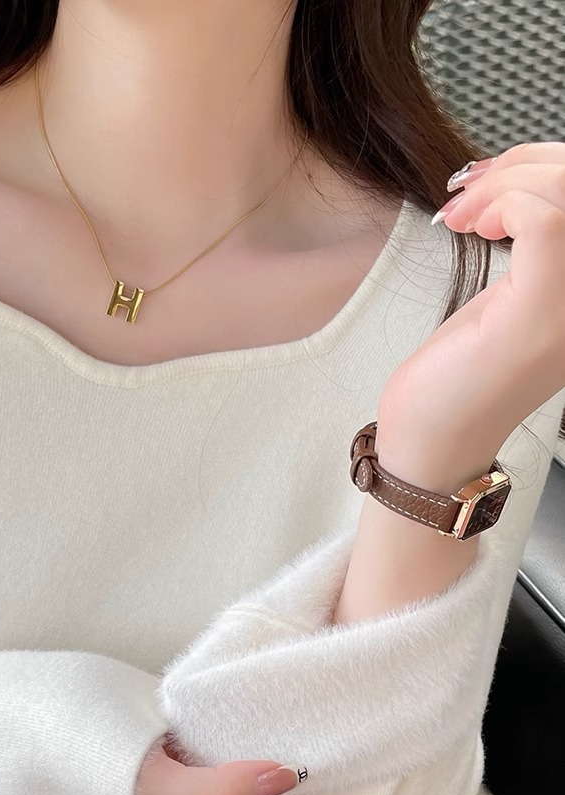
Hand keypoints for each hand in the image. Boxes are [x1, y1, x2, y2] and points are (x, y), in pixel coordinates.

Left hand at [377, 143, 564, 471]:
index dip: (547, 165)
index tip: (489, 184)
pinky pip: (544, 220)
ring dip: (506, 183)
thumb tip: (526, 173)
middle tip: (468, 193)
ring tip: (463, 213)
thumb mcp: (513, 294)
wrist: (433, 443)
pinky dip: (502, 204)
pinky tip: (470, 227)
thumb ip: (537, 242)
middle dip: (525, 165)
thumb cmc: (462, 374)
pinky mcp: (539, 314)